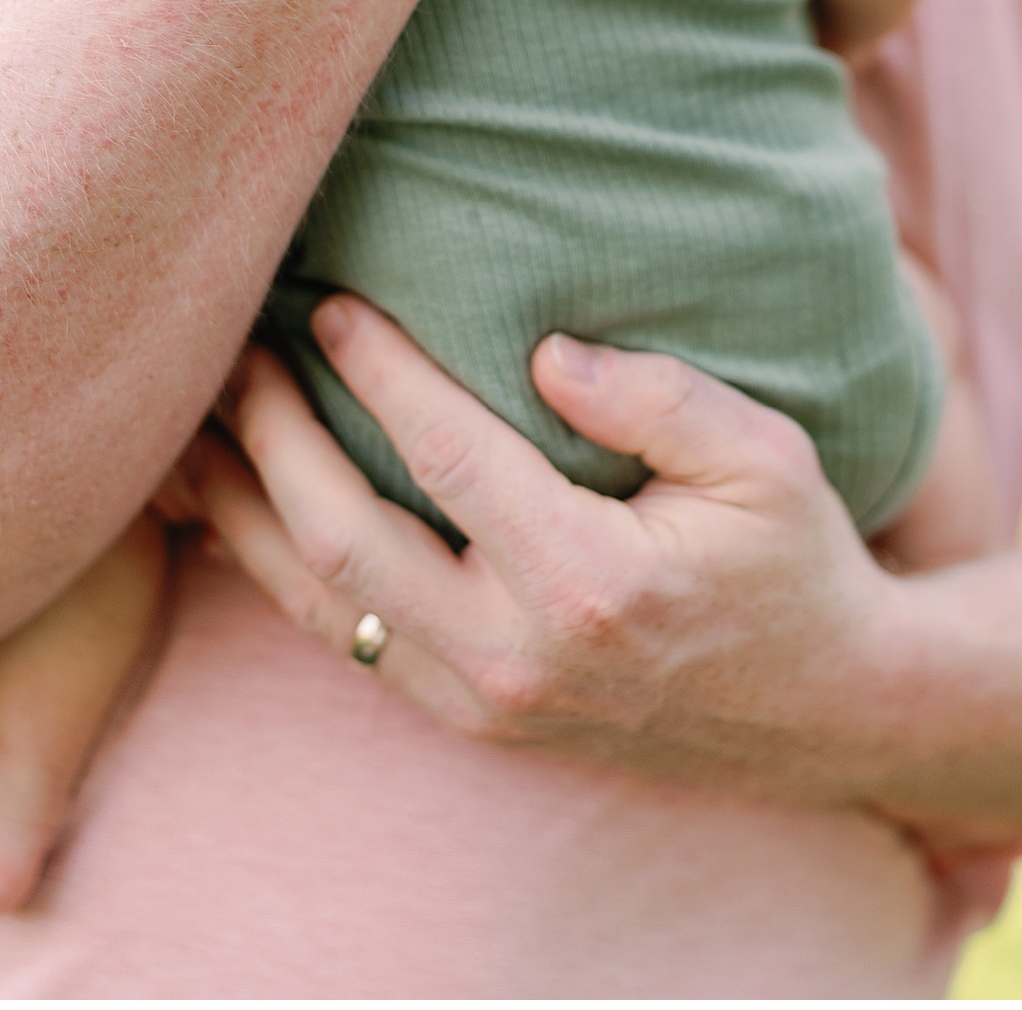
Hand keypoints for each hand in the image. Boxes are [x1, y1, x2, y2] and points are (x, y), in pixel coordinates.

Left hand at [185, 295, 912, 804]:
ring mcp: (482, 701)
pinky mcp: (470, 720)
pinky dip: (279, 570)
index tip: (333, 302)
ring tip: (197, 423)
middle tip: (234, 348)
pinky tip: (242, 507)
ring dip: (242, 510)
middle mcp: (515, 654)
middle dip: (271, 435)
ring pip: (318, 602)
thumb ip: (656, 395)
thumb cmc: (795, 562)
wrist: (824, 711)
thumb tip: (542, 351)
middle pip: (342, 537)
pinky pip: (344, 640)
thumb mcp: (765, 458)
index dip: (380, 372)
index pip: (448, 457)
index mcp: (588, 579)